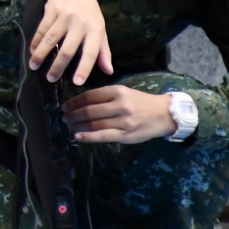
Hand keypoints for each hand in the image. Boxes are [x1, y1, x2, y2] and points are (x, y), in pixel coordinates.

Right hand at [29, 0, 113, 84]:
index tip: (77, 82)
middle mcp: (80, 23)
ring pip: (51, 40)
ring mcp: (64, 15)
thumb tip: (108, 71)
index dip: (84, 68)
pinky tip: (32, 50)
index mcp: (95, 30)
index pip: (90, 53)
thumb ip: (103, 51)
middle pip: (67, 49)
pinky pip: (42, 29)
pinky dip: (36, 41)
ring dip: (41, 55)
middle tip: (50, 79)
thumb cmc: (89, 12)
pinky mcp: (51, 9)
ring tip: (34, 66)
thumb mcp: (100, 30)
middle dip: (57, 66)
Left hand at [62, 85, 176, 144]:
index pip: (89, 96)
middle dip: (73, 115)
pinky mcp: (127, 135)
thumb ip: (104, 96)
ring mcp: (124, 121)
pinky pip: (104, 136)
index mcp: (117, 91)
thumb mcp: (123, 92)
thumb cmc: (140, 102)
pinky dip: (89, 137)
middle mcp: (120, 105)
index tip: (65, 106)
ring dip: (78, 126)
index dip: (74, 102)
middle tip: (64, 118)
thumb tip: (81, 103)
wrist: (164, 114)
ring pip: (95, 124)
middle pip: (90, 110)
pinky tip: (78, 136)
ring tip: (70, 126)